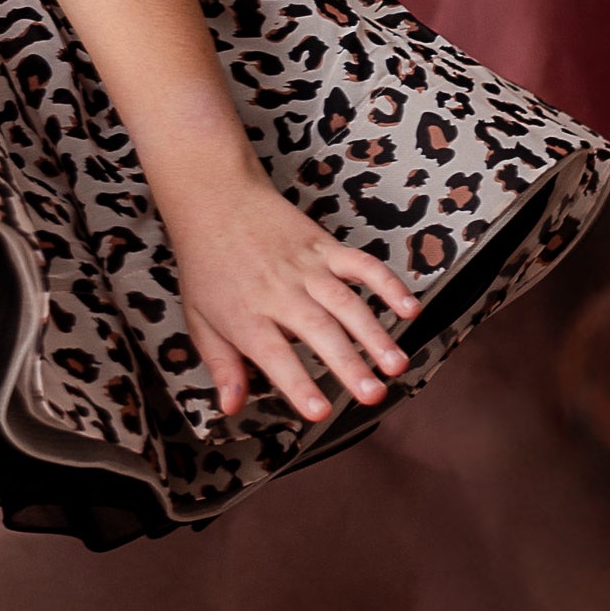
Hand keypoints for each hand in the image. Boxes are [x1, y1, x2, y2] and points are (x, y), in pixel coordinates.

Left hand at [167, 166, 417, 428]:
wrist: (215, 198)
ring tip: (397, 365)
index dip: (298, 385)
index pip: (276, 356)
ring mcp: (307, 268)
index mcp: (247, 315)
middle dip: (349, 365)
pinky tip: (409, 308)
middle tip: (373, 395)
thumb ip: (221, 365)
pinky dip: (388, 284)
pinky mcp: (325, 247)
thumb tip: (232, 407)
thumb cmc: (206, 264)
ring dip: (375, 335)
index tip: (320, 412)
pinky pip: (361, 265)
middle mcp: (280, 292)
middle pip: (320, 332)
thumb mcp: (200, 319)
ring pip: (347, 303)